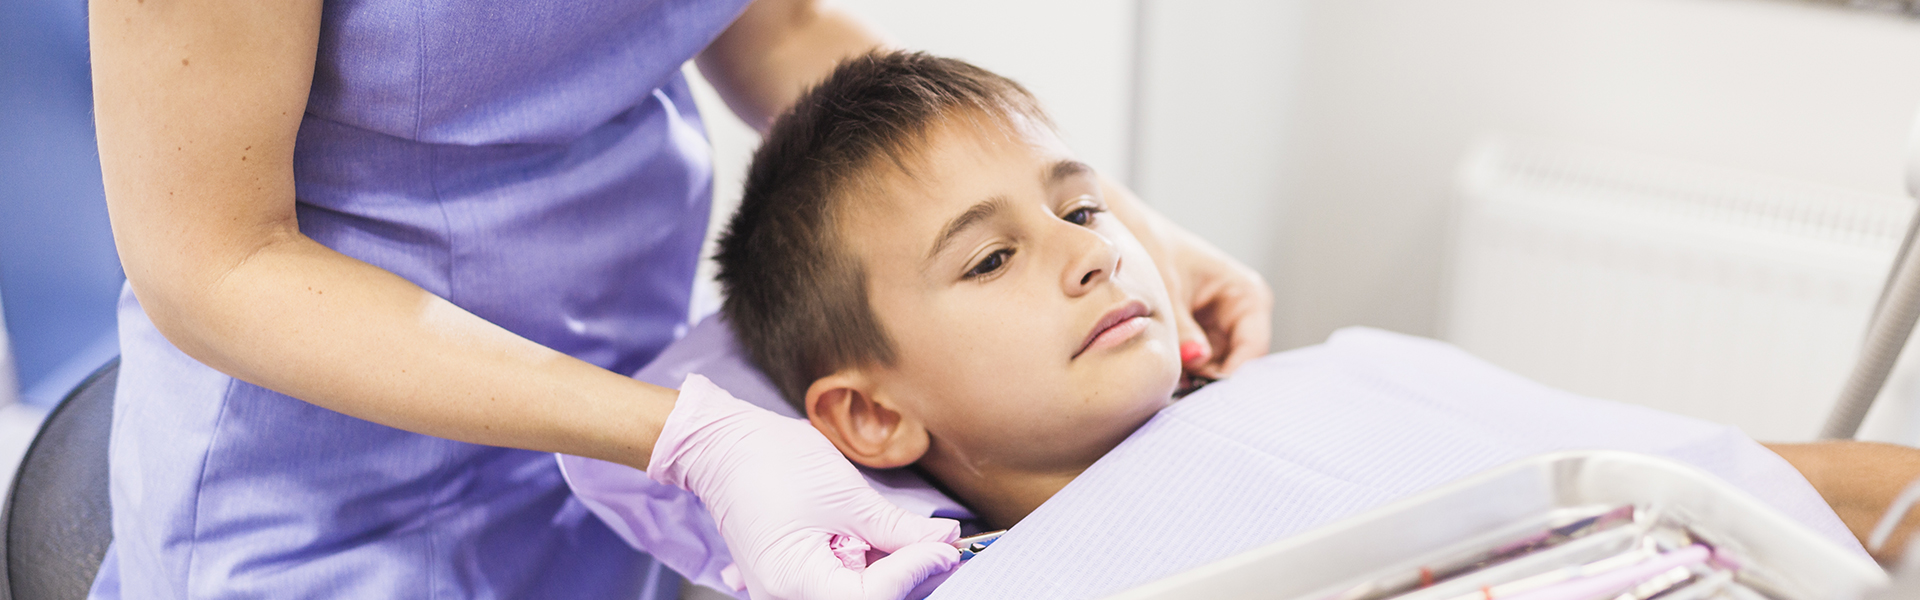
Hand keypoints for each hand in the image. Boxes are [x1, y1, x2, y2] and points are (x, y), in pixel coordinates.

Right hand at [649, 375, 961, 599]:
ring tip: (909, 539)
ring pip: (854, 593)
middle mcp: (785, 598)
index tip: (945, 548)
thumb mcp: (847, 495)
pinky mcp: (791, 579)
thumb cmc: (770, 462)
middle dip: (906, 575)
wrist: (723, 448)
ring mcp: (785, 592)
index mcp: (794, 582)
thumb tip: (943, 542)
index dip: (914, 573)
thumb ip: (898, 528)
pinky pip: (836, 583)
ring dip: (888, 571)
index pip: (872, 597)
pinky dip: (865, 566)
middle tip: (938, 545)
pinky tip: (882, 545)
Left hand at [1161, 229, 1272, 378]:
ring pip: (1216, 368)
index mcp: (1248, 294)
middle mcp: (1242, 314)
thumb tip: (1197, 359)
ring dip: (1194, 378)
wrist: (1132, 230)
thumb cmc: (1156, 246)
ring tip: (1167, 380)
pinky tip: (1164, 374)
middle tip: (1179, 391)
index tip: (1202, 390)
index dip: (1231, 374)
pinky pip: (1198, 364)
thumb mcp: (1168, 287)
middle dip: (1209, 379)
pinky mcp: (1200, 336)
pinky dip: (1184, 372)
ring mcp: (1222, 327)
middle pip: (1237, 364)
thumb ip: (1182, 326)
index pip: (1253, 348)